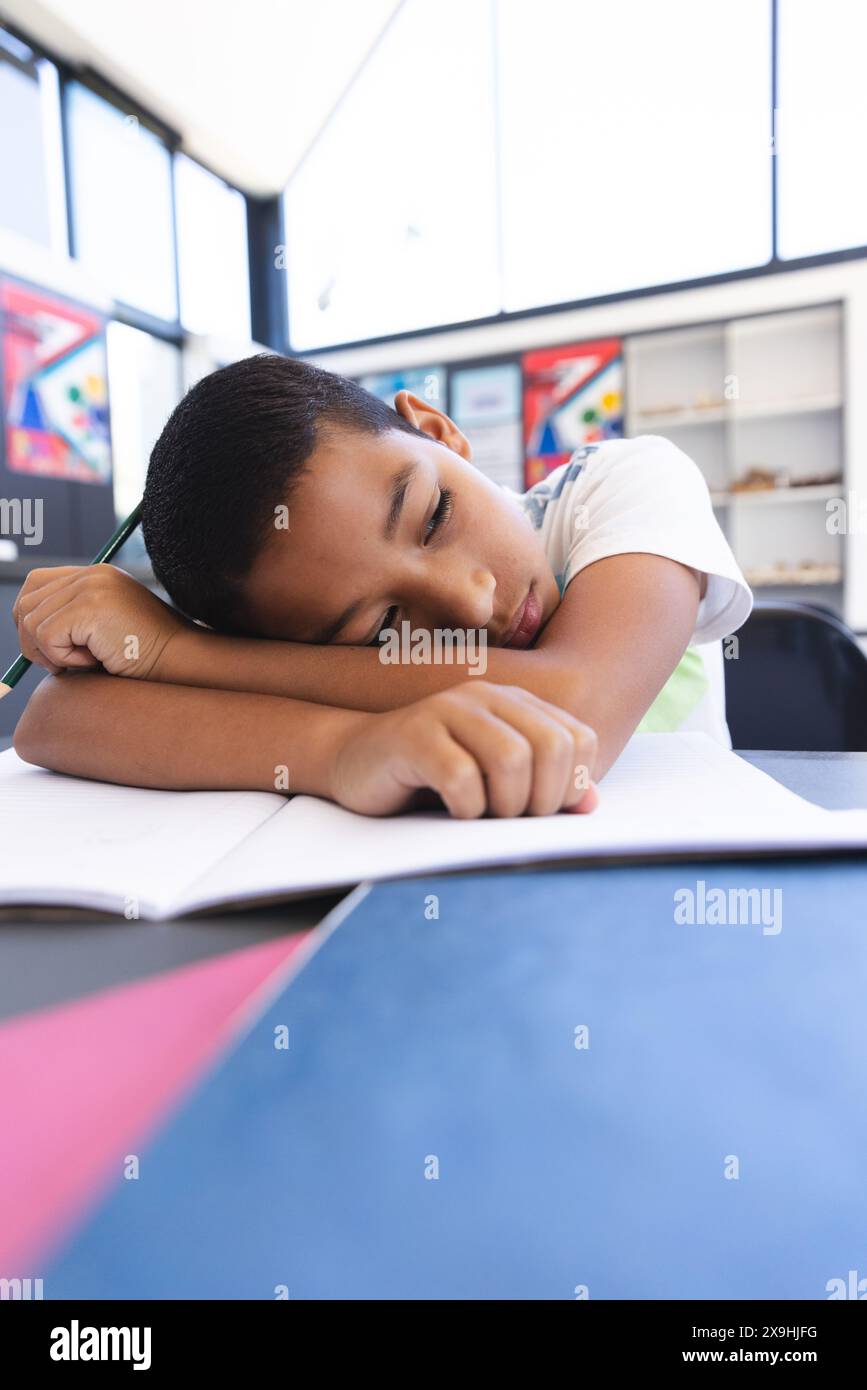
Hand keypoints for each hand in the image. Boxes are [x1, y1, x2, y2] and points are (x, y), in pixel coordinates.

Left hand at [11, 566, 189, 678]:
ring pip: (32, 622)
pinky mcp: (90, 607)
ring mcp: (91, 587)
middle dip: (33, 640)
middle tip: (61, 662)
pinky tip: (94, 659)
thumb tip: (28, 638)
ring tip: (86, 659)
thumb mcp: (104, 630)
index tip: (49, 648)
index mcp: (95, 576)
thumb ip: (72, 621)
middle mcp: (91, 575)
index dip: (31, 620)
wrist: (180, 660)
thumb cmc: (146, 656)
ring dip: (52, 652)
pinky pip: (47, 636)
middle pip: (26, 602)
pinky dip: (63, 658)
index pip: (36, 585)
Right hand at [329, 680, 597, 817]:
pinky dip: (466, 807)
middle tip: (513, 820)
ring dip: (505, 805)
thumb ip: (544, 789)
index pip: (578, 738)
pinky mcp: (413, 736)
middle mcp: (485, 697)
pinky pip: (460, 777)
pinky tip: (453, 811)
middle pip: (550, 748)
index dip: (571, 785)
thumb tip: (590, 804)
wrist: (356, 762)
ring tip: (484, 816)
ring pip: (510, 759)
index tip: (543, 811)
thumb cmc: (432, 778)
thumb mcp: (496, 784)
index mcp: (514, 703)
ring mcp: (447, 711)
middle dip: (541, 799)